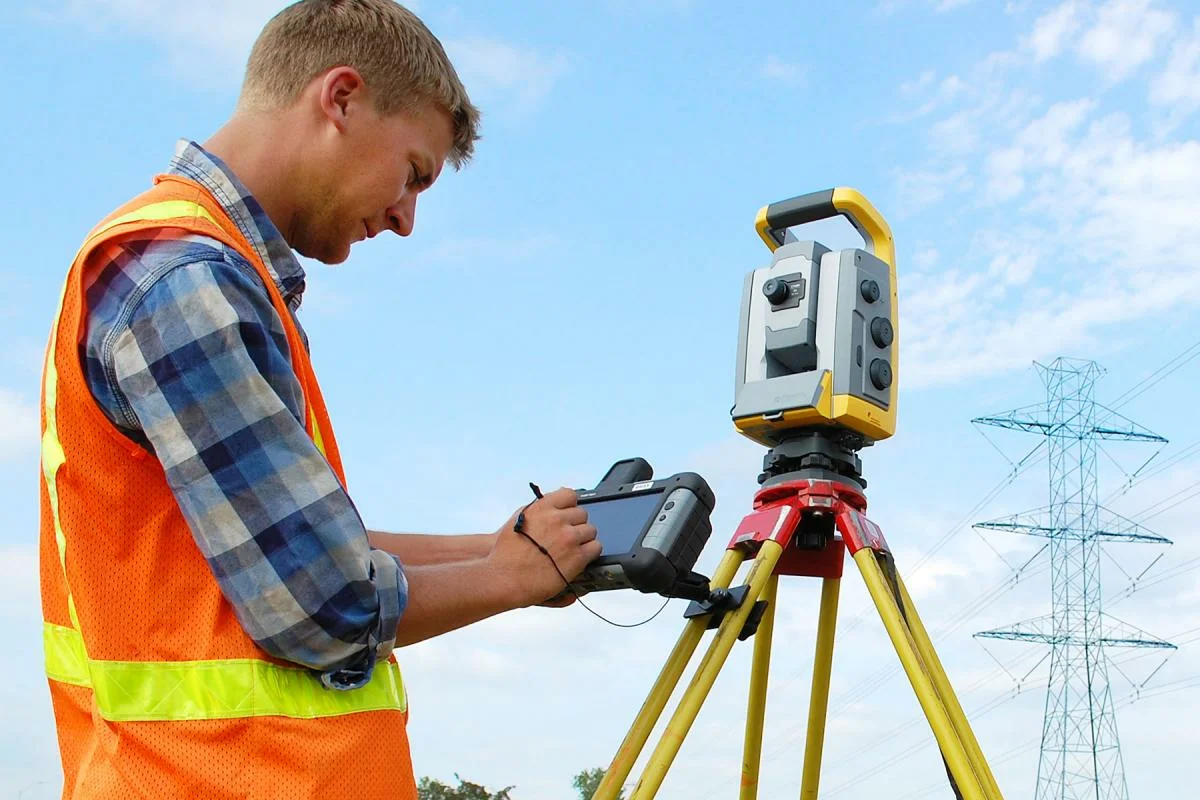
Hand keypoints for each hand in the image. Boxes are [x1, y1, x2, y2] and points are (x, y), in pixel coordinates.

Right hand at [488, 487, 600, 607]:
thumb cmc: (505, 553)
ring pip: (591, 530)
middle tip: (568, 535)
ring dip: (584, 538)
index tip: (568, 513)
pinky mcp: (577, 557)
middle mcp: (557, 520)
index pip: (569, 495)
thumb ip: (538, 510)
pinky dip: (590, 552)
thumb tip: (552, 507)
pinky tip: (580, 557)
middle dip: (576, 524)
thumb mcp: (517, 520)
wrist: (504, 578)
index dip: (570, 506)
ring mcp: (569, 537)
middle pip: (582, 514)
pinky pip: (595, 548)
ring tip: (573, 548)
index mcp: (543, 508)